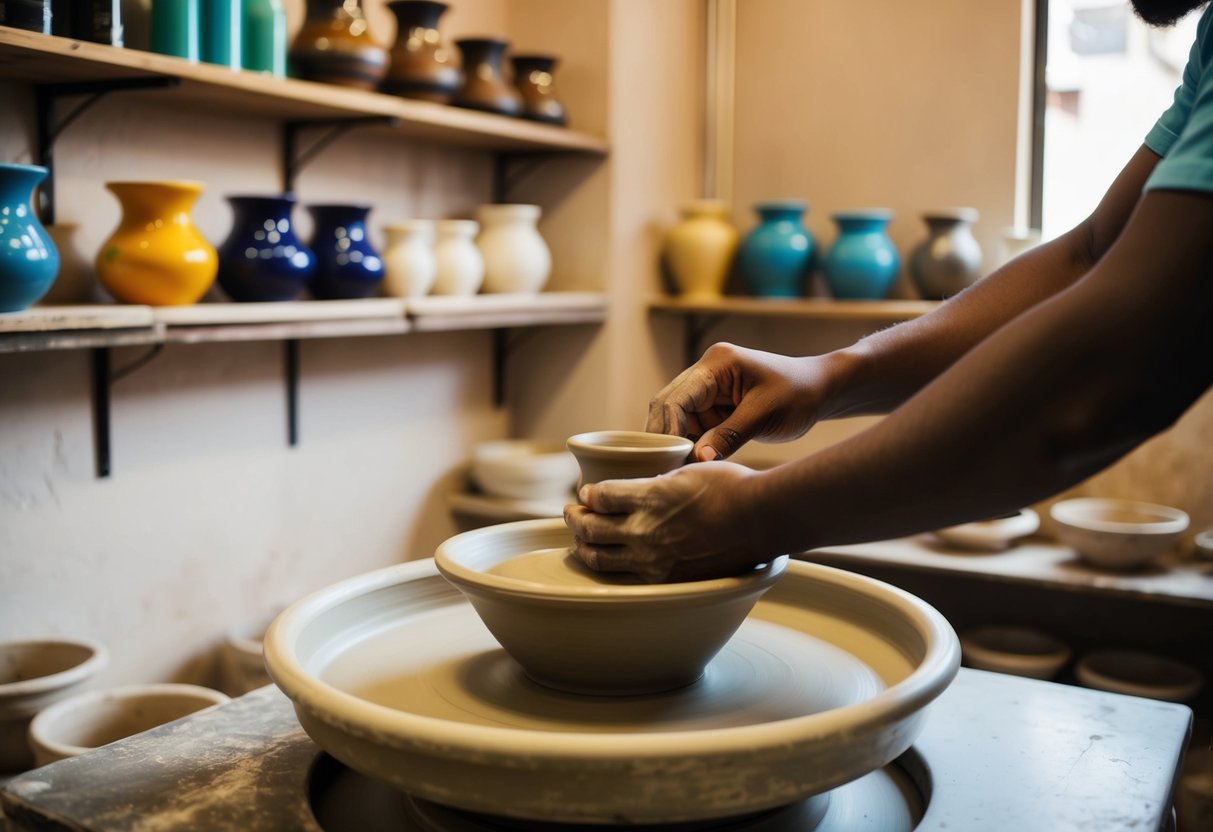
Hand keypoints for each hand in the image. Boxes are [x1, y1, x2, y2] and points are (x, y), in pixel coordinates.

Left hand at [563, 461, 773, 581]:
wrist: (760, 520)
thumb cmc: (731, 488)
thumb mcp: (686, 471)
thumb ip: (655, 482)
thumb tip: (639, 488)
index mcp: (647, 498)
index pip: (600, 496)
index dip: (588, 494)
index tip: (587, 493)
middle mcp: (644, 531)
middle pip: (590, 528)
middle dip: (575, 519)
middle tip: (571, 513)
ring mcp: (653, 560)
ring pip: (600, 558)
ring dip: (583, 547)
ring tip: (580, 539)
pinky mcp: (666, 580)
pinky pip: (626, 576)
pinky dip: (610, 567)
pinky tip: (609, 560)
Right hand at [646, 343, 830, 461]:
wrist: (821, 389)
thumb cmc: (799, 394)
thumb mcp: (765, 414)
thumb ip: (729, 436)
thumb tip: (696, 459)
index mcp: (716, 364)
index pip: (676, 398)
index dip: (668, 429)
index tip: (669, 459)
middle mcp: (706, 373)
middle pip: (668, 406)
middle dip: (665, 437)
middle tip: (665, 469)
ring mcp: (708, 389)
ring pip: (676, 419)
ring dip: (677, 443)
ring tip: (679, 470)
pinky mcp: (714, 406)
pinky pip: (692, 427)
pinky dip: (690, 445)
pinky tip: (691, 464)